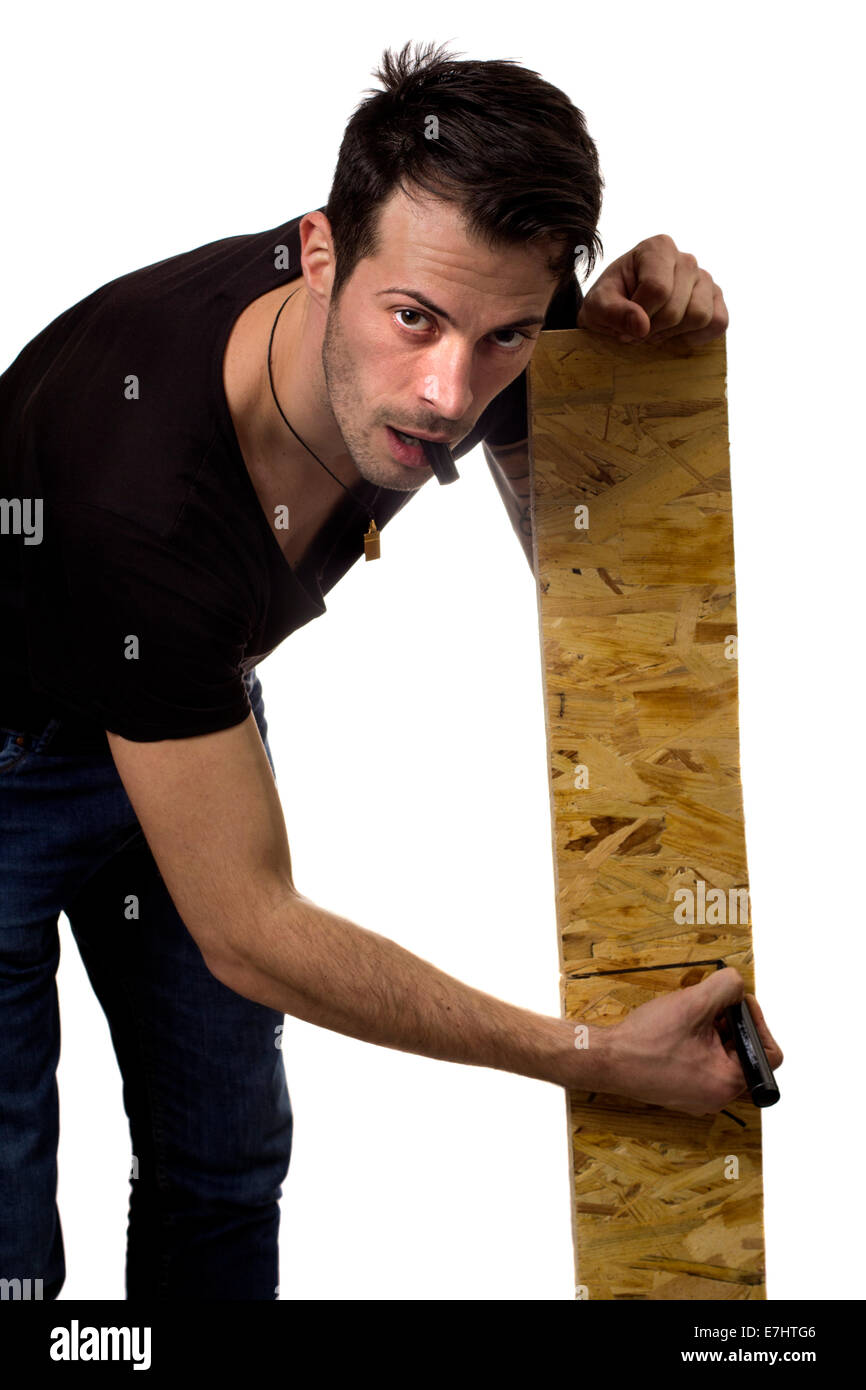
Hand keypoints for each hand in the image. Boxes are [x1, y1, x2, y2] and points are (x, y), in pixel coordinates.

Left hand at [577, 233, 728, 347]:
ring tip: (655, 330)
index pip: (657, 289)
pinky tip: (676, 334)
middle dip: (653, 329)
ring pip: (700, 316)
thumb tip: (641, 325)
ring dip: (673, 334)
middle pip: (676, 309)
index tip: (624, 322)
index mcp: (658, 248)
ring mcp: (704, 279)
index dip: (639, 316)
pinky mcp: (716, 300)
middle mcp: (686, 259)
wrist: (620, 312)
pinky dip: (697, 337)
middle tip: (638, 330)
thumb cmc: (608, 303)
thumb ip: (612, 312)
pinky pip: (719, 323)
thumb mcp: (596, 307)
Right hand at [598, 967, 783, 1115]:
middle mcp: (717, 1097)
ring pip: (722, 1059)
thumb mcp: (693, 1004)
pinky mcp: (681, 1092)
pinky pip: (703, 1066)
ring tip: (690, 1016)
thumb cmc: (646, 1040)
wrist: (606, 1060)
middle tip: (710, 1006)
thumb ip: (725, 988)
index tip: (736, 1003)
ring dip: (713, 1033)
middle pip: (744, 1054)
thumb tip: (738, 984)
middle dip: (731, 1024)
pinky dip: (697, 1045)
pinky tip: (677, 1030)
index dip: (757, 1021)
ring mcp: (698, 1097)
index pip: (768, 1054)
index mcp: (728, 1082)